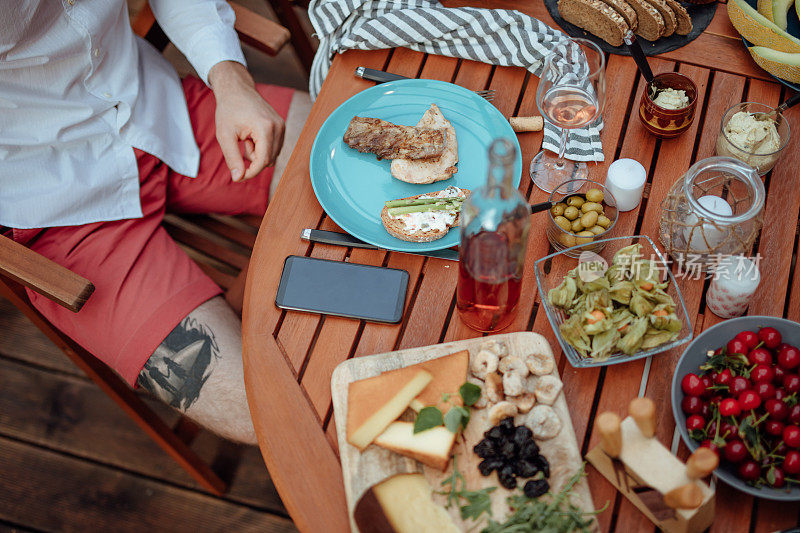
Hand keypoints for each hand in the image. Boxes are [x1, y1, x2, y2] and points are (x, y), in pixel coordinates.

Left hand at [208, 61, 284, 181]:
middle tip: (240, 145)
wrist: (237, 90)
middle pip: (268, 160)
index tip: (238, 176)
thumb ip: (232, 158)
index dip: (251, 172)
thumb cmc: (229, 110)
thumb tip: (238, 178)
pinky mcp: (282, 127)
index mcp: (265, 128)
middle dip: (253, 160)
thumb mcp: (225, 136)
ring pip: (272, 156)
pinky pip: (274, 148)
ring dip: (257, 154)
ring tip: (246, 139)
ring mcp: (282, 127)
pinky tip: (253, 136)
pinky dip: (262, 148)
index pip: (263, 161)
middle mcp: (278, 127)